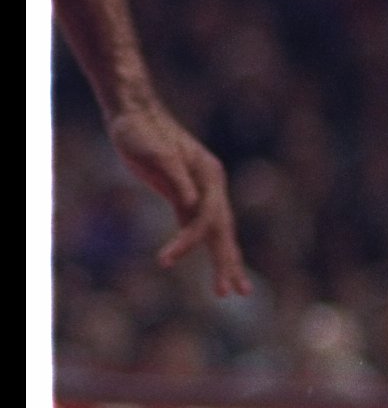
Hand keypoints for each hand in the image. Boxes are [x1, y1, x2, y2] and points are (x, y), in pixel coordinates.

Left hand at [102, 95, 251, 296]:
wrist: (133, 114)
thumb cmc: (141, 131)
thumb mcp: (156, 152)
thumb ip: (175, 176)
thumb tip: (191, 202)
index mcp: (210, 175)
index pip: (207, 217)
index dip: (190, 241)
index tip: (166, 260)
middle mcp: (211, 186)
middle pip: (224, 230)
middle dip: (228, 263)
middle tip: (235, 293)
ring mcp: (200, 191)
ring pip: (215, 232)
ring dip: (223, 261)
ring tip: (231, 291)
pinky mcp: (183, 196)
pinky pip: (196, 228)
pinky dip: (200, 248)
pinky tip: (212, 265)